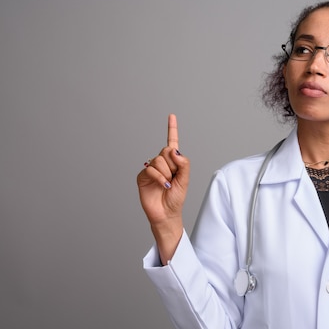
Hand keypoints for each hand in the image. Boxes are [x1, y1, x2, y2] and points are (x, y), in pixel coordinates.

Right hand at [137, 114, 189, 261]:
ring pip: (159, 160)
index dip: (172, 129)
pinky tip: (163, 185)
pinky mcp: (143, 176)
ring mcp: (151, 169)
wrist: (166, 214)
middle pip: (166, 151)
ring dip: (166, 173)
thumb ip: (183, 164)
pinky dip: (159, 177)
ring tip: (167, 185)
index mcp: (173, 162)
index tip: (171, 115)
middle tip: (173, 178)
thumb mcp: (185, 180)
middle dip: (173, 165)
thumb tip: (174, 151)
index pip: (172, 142)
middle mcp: (161, 163)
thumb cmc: (176, 198)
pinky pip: (151, 169)